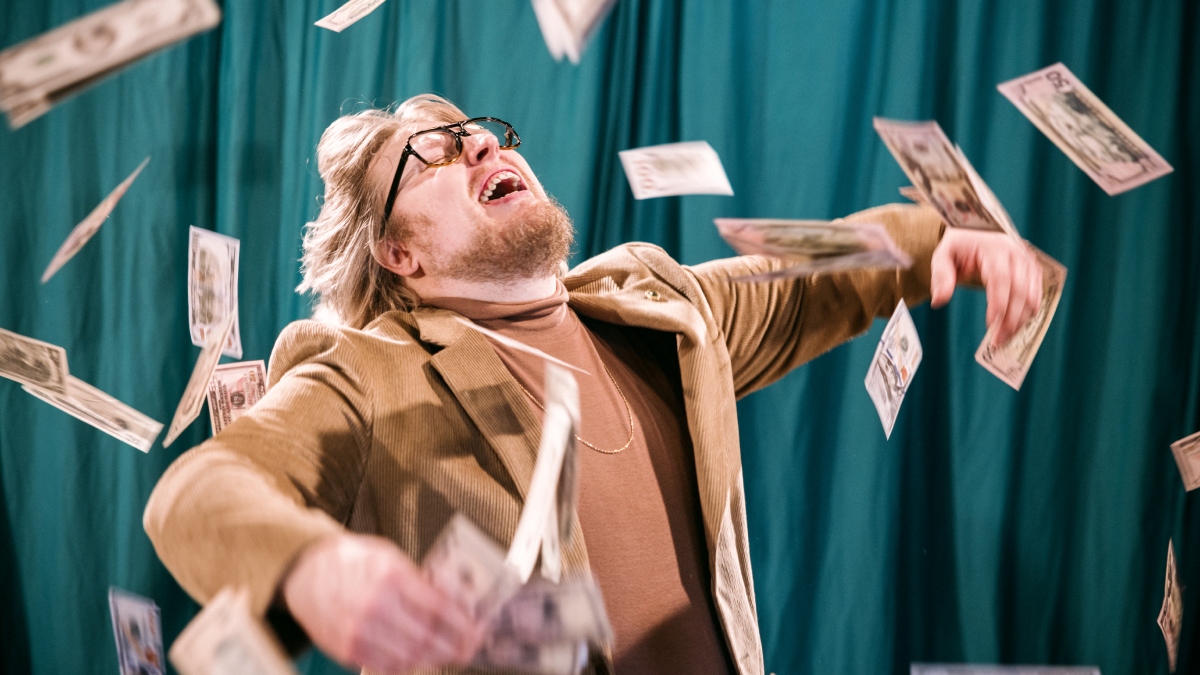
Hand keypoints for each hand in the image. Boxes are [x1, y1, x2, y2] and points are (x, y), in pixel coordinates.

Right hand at [282, 533, 485, 672]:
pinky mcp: (348, 649)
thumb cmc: (352, 562)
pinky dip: (408, 664)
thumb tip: (455, 600)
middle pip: (428, 637)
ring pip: (410, 657)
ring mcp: (360, 631)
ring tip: (450, 652)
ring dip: (435, 658)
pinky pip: (387, 665)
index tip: (478, 628)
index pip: (438, 608)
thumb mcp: (390, 556)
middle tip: (471, 646)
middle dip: (457, 646)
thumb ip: (420, 580)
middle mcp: (375, 606)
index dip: (463, 623)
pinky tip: (419, 657)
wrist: (307, 573)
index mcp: (390, 577)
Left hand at [929, 228, 1042, 347]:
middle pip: (1019, 290)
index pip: (1000, 278)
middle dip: (1011, 318)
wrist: (977, 225)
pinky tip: (1018, 325)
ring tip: (1006, 338)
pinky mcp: (1032, 268)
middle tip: (998, 341)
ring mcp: (1027, 260)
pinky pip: (1037, 292)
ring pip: (1032, 294)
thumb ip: (941, 277)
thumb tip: (938, 301)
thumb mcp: (942, 255)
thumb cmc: (958, 243)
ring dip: (1022, 319)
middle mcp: (1015, 253)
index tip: (991, 324)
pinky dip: (1030, 311)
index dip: (999, 303)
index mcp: (993, 248)